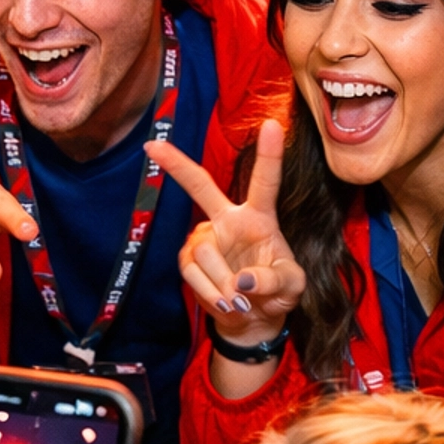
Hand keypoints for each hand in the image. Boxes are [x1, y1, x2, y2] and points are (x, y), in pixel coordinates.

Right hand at [147, 118, 304, 387]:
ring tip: (239, 301)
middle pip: (201, 186)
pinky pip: (193, 272)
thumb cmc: (277, 293)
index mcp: (260, 216)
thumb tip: (242, 280)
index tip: (272, 124)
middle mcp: (228, 219)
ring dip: (223, 283)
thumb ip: (274, 281)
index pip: (265, 181)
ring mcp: (205, 237)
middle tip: (152, 146)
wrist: (253, 319)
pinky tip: (225, 303)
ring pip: (205, 252)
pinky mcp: (188, 259)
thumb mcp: (291, 287)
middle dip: (177, 165)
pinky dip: (211, 293)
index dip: (269, 154)